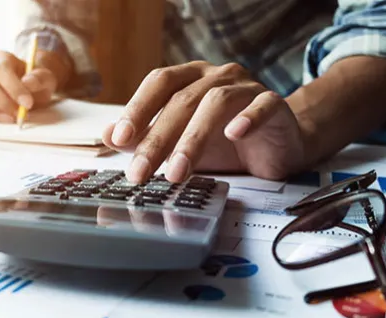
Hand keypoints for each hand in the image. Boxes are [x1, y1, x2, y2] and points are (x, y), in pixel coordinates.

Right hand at [0, 51, 61, 122]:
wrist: (29, 91)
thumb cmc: (35, 83)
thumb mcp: (45, 78)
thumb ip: (39, 78)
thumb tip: (27, 82)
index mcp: (1, 59)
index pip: (1, 69)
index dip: (13, 87)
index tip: (27, 103)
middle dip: (1, 102)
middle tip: (17, 115)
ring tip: (5, 121)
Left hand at [102, 61, 305, 182]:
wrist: (278, 145)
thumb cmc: (223, 143)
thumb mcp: (179, 144)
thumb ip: (145, 138)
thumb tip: (107, 136)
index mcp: (190, 78)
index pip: (159, 83)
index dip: (137, 108)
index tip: (118, 139)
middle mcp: (217, 76)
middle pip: (182, 100)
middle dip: (157, 139)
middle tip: (140, 172)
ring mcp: (247, 87)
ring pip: (217, 102)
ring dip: (193, 139)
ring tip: (176, 173)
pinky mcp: (275, 104)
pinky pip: (263, 105)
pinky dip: (248, 118)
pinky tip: (233, 135)